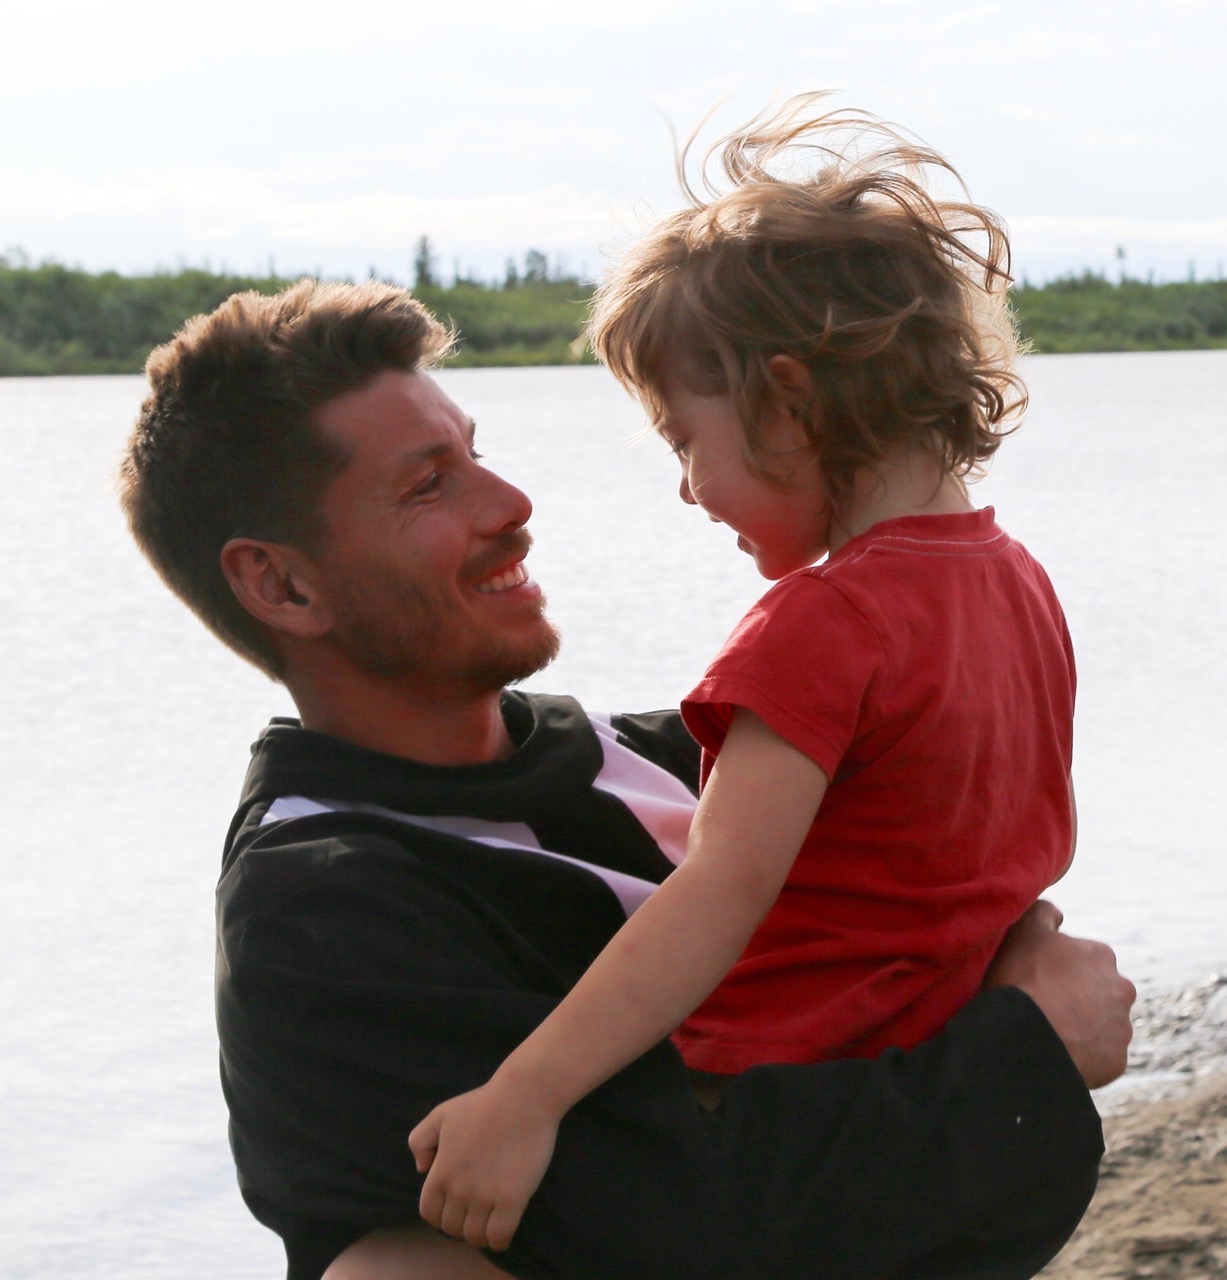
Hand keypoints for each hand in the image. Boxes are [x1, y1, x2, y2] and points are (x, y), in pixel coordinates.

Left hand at [409, 1081, 560, 1250]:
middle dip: (460, 1224)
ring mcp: (486, 1196)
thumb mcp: (441, 1114)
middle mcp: (459, 1188)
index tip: (452, 1208)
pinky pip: (499, 1236)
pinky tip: (502, 1232)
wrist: (523, 1097)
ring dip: (479, 1234)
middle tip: (474, 1213)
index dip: (439, 1215)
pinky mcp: (513, 1199)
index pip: (429, 1213)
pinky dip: (499, 1241)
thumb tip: (422, 1169)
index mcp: (441, 1171)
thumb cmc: (483, 1103)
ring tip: (488, 1223)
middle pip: (452, 1228)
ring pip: (475, 1236)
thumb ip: (420, 1140)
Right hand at [986, 900, 1135, 1088]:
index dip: (1057, 965)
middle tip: (1043, 1003)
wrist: (1028, 1038)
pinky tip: (1057, 1050)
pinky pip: (1099, 1055)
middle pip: (1096, 990)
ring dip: (1081, 1025)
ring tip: (1049, 1030)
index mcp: (1101, 955)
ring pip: (1100, 1023)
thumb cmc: (1024, 979)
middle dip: (1076, 995)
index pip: (1081, 957)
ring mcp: (1121, 1028)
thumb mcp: (1023, 931)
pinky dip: (1082, 1053)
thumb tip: (1056, 914)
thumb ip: (1043, 913)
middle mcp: (1121, 989)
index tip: (1037, 975)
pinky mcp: (1116, 1061)